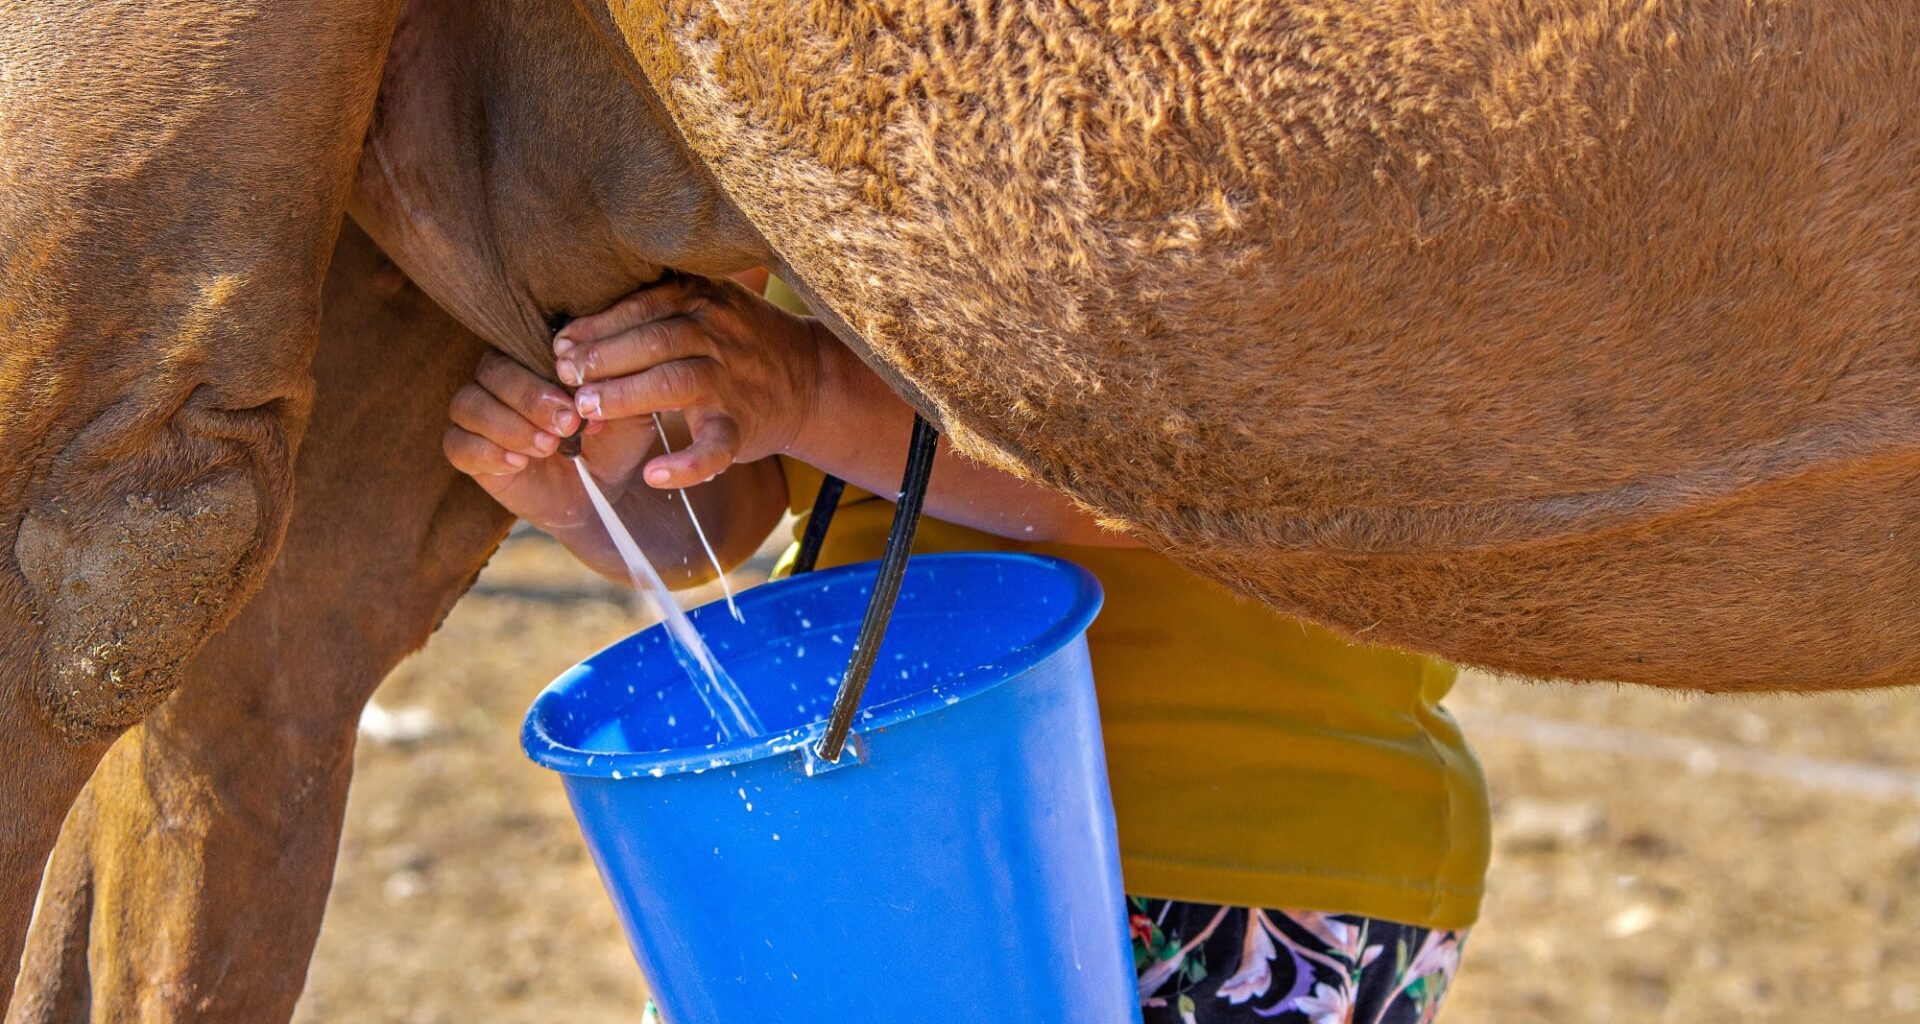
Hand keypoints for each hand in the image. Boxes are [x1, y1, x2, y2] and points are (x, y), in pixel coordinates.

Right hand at [442, 351, 657, 531]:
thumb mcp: (628, 417)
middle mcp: (502, 380)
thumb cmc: (612, 445)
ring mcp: (481, 414)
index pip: (524, 345)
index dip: (547, 370)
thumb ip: (618, 390)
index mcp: (536, 359)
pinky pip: (456, 443)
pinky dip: (485, 452)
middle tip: (565, 425)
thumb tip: (596, 372)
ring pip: (468, 404)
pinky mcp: (469, 451)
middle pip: (492, 371)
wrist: (600, 495)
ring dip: (508, 425)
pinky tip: (517, 463)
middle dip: (529, 398)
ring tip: (547, 447)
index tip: (577, 399)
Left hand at [552, 273, 828, 488]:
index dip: (597, 326)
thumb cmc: (738, 341)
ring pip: (675, 383)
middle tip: (564, 377)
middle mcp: (718, 334)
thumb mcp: (706, 305)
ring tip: (586, 410)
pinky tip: (654, 475)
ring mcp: (731, 381)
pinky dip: (687, 465)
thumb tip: (572, 337)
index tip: (560, 345)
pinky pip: (714, 447)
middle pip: (653, 340)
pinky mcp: (742, 425)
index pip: (642, 306)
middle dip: (603, 359)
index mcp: (702, 300)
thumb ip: (652, 311)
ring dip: (627, 396)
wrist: (811, 379)